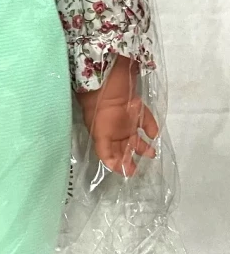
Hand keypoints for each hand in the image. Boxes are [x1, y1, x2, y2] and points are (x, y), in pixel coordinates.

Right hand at [76, 56, 158, 176]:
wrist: (107, 80)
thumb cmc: (100, 107)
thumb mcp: (99, 132)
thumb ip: (105, 151)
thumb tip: (113, 167)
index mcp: (103, 134)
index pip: (110, 153)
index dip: (118, 164)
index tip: (129, 173)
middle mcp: (114, 128)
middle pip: (123, 146)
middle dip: (130, 157)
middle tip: (139, 168)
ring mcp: (126, 117)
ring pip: (135, 136)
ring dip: (143, 146)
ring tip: (152, 154)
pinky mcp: (136, 107)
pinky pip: (145, 120)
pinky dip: (150, 127)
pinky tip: (154, 134)